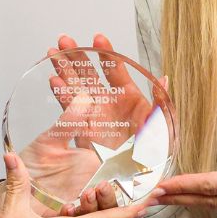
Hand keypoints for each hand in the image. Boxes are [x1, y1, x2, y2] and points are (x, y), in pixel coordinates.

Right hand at [48, 33, 159, 151]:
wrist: (137, 179)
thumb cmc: (154, 153)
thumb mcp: (162, 127)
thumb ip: (160, 103)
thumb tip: (163, 78)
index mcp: (129, 98)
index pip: (115, 70)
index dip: (106, 52)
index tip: (98, 38)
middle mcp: (109, 103)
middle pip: (90, 74)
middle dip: (77, 56)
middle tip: (65, 39)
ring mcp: (94, 115)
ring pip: (76, 87)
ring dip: (64, 70)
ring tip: (53, 54)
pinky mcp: (83, 130)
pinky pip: (69, 109)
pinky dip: (61, 95)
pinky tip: (54, 81)